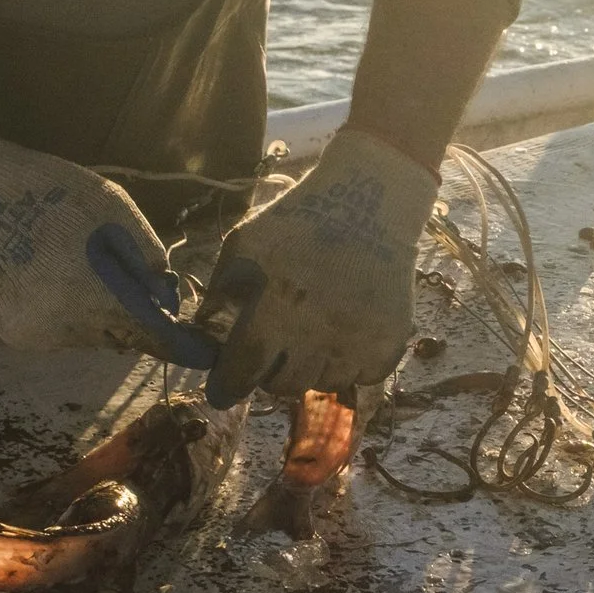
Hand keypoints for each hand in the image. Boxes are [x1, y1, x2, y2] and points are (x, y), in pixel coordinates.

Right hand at [0, 123, 215, 365]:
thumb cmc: (54, 195)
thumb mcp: (118, 213)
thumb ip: (150, 262)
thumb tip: (169, 302)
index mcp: (103, 297)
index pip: (158, 337)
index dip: (185, 346)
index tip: (206, 353)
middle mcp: (73, 329)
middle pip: (125, 336)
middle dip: (134, 315)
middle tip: (119, 278)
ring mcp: (43, 337)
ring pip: (92, 335)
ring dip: (98, 313)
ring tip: (73, 269)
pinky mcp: (18, 337)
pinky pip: (61, 332)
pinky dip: (65, 314)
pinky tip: (47, 280)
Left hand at [206, 129, 438, 399]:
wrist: (370, 202)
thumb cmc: (300, 220)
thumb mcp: (245, 244)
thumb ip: (220, 291)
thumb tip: (204, 334)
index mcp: (277, 310)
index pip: (243, 372)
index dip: (227, 387)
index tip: (222, 390)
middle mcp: (318, 335)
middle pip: (284, 386)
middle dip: (271, 373)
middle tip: (274, 350)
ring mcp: (357, 343)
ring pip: (324, 384)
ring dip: (311, 368)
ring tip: (312, 335)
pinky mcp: (389, 344)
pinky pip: (362, 377)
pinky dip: (349, 365)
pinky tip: (344, 335)